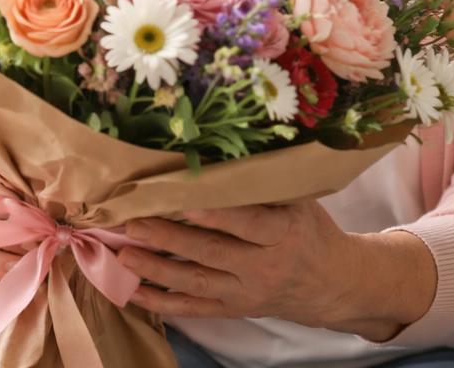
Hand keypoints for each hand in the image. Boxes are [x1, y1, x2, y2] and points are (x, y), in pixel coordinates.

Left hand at [118, 201, 434, 336]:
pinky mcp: (234, 308)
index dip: (216, 214)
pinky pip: (195, 309)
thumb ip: (265, 183)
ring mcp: (246, 292)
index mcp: (282, 234)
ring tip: (123, 255)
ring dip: (157, 270)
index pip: (247, 224)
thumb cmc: (309, 229)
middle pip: (210, 253)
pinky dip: (163, 303)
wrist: (330, 282)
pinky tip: (133, 293)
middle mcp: (262, 267)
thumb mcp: (299, 201)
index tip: (183, 200)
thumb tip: (229, 144)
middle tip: (132, 222)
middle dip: (168, 238)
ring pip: (196, 283)